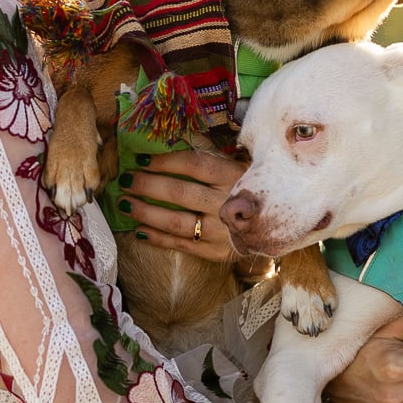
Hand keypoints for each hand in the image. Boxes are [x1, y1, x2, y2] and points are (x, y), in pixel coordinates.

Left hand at [121, 149, 246, 263]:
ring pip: (176, 221)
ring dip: (145, 212)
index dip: (164, 161)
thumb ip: (210, 162)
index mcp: (232, 176)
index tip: (141, 159)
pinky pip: (181, 244)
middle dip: (147, 185)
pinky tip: (139, 230)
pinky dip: (157, 238)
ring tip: (125, 204)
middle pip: (179, 192)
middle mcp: (225, 202)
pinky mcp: (216, 251)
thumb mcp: (238, 169)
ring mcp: (221, 230)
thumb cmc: (249, 191)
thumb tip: (168, 151)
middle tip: (125, 180)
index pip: (193, 164)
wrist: (278, 226)